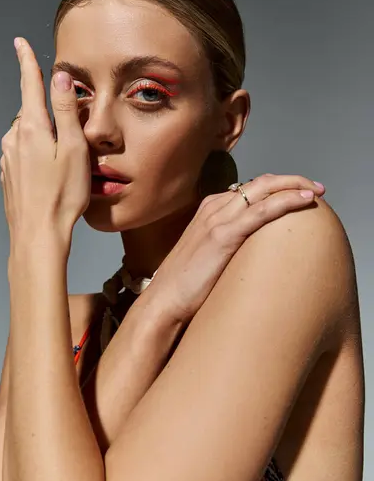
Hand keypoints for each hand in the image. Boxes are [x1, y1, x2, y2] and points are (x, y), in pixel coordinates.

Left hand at [0, 37, 89, 252]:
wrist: (38, 234)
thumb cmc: (62, 195)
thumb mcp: (74, 149)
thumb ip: (67, 111)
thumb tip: (60, 77)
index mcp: (32, 128)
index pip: (28, 85)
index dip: (26, 62)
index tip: (20, 44)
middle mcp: (14, 138)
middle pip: (30, 111)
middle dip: (46, 111)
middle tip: (70, 132)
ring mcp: (8, 157)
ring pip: (27, 133)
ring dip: (43, 136)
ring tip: (64, 160)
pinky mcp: (8, 174)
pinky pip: (22, 153)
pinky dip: (35, 154)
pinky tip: (49, 173)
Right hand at [148, 174, 325, 323]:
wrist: (163, 301)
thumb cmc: (185, 285)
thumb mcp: (207, 255)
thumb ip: (226, 244)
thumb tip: (252, 249)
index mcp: (209, 210)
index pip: (250, 188)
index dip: (277, 187)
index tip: (298, 193)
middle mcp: (213, 208)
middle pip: (260, 182)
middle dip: (292, 180)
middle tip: (317, 187)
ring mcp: (217, 219)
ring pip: (264, 189)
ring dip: (295, 185)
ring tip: (318, 190)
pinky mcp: (223, 236)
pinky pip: (262, 211)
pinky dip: (287, 200)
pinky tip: (305, 199)